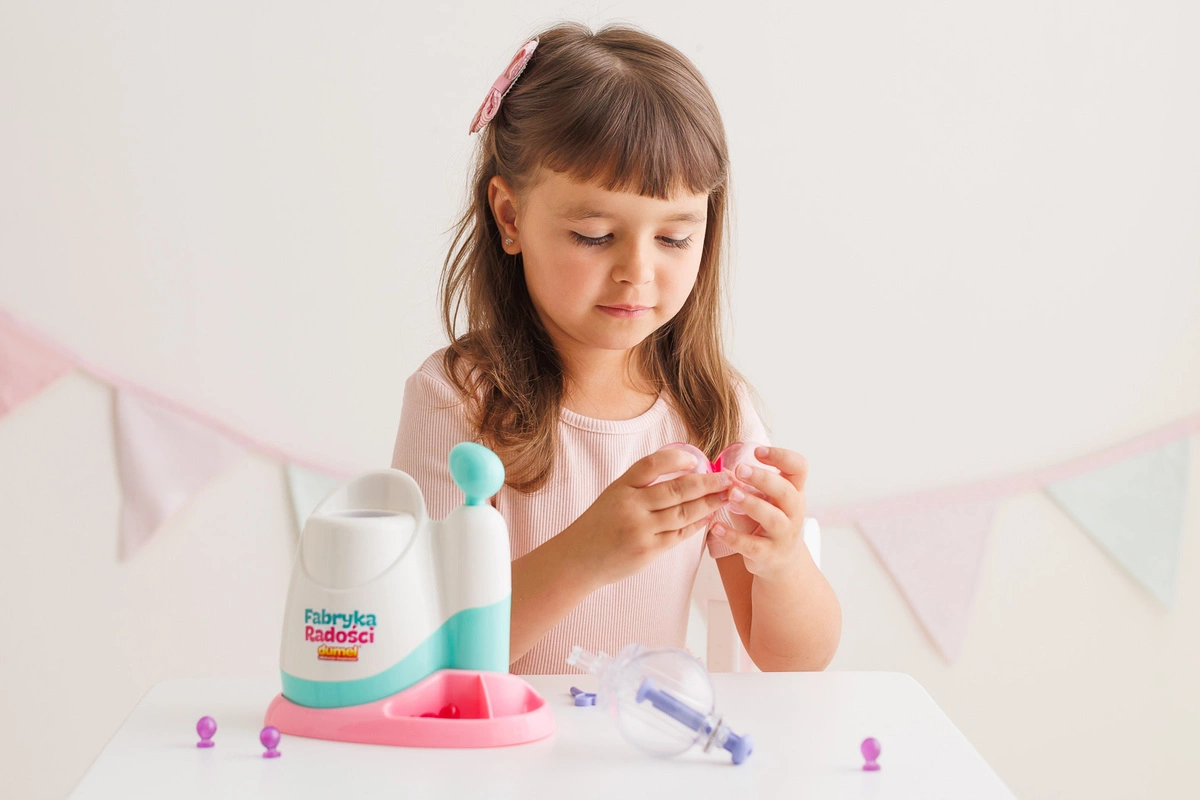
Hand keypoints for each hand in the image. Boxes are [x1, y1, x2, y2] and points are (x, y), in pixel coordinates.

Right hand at [565, 448, 732, 586]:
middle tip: (727, 478)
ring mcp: (640, 530)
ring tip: (726, 496)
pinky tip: (709, 517)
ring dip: (709, 503)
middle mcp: (631, 506)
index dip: (676, 459)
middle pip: (676, 489)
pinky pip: (679, 534)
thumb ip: (641, 486)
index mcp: (621, 487)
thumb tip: (681, 473)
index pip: (651, 465)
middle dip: (707, 483)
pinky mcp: (648, 550)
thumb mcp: (613, 496)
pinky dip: (697, 524)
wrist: (578, 559)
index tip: (695, 459)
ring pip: (683, 513)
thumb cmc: (599, 525)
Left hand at [710, 446, 809, 581]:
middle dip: (762, 478)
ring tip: (731, 494)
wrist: (782, 561)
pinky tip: (715, 528)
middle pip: (786, 492)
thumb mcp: (767, 498)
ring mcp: (784, 534)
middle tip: (740, 469)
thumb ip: (748, 484)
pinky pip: (752, 545)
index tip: (757, 451)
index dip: (781, 456)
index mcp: (794, 491)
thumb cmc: (770, 520)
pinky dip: (733, 536)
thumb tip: (723, 471)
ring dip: (752, 504)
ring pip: (773, 518)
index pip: (798, 467)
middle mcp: (794, 512)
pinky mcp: (769, 554)